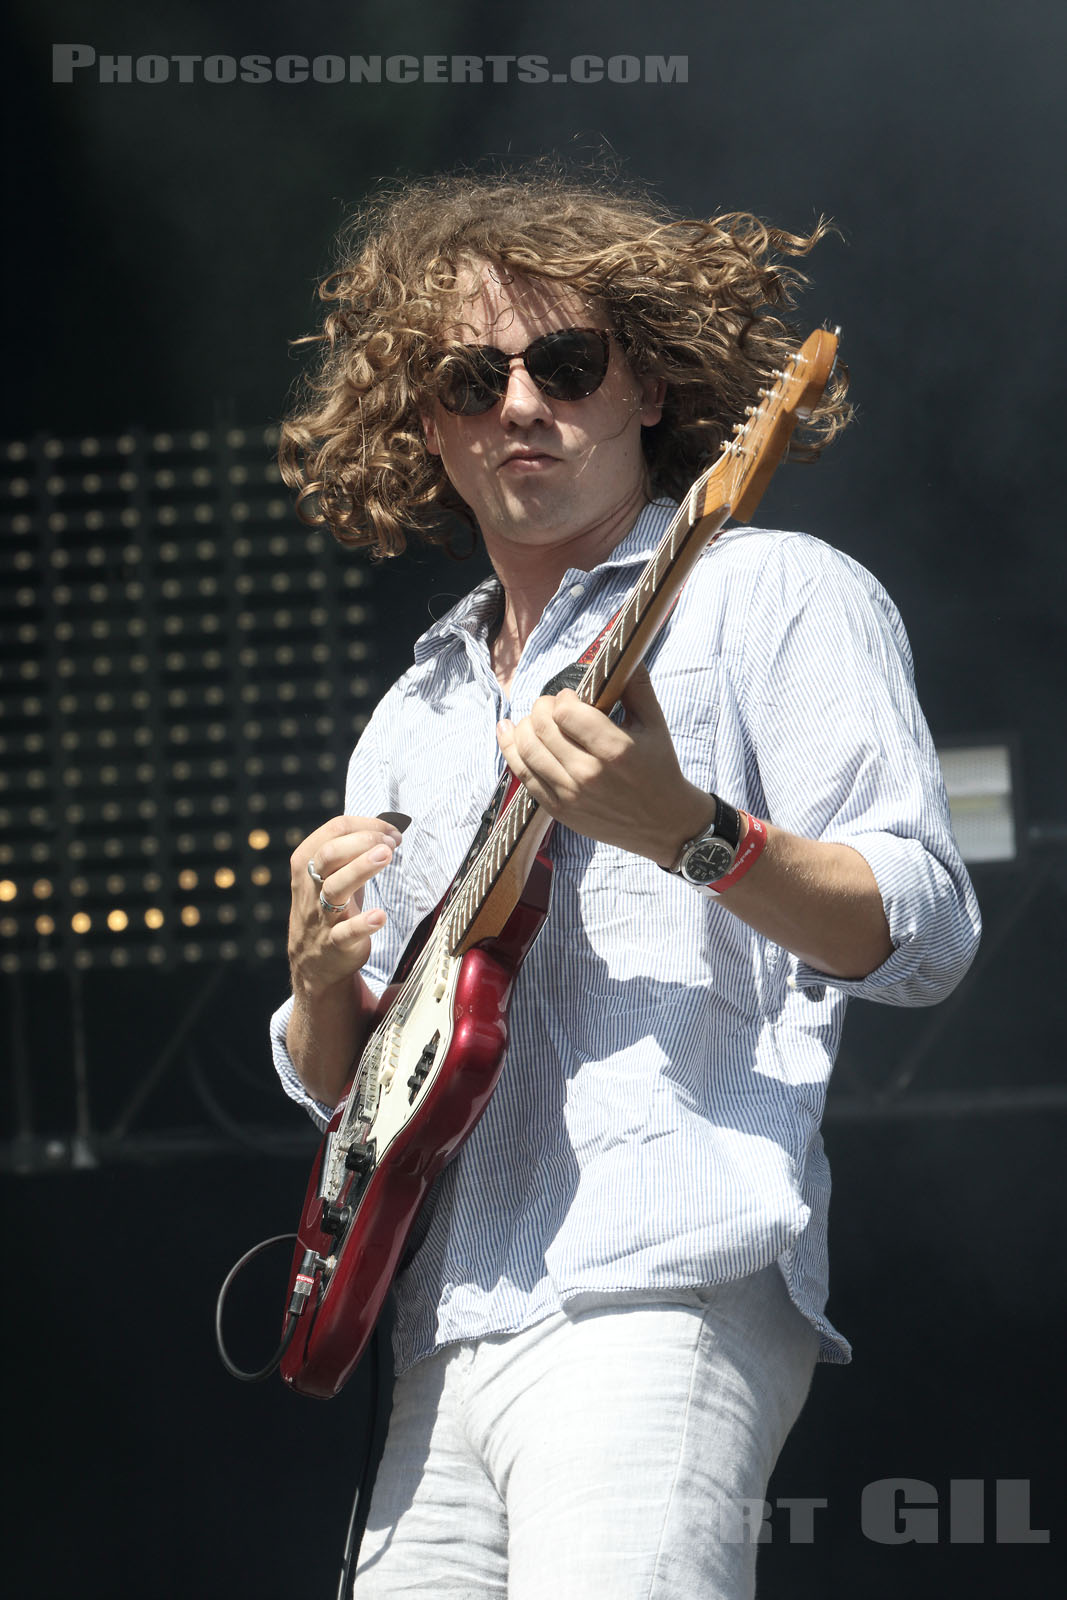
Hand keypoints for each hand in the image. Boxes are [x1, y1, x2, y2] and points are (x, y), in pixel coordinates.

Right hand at [287, 815, 403, 999]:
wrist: (314, 962)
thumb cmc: (329, 907)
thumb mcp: (332, 875)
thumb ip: (352, 851)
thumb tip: (388, 826)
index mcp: (307, 863)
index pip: (333, 830)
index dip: (366, 826)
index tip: (392, 832)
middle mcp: (310, 886)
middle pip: (329, 854)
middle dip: (362, 842)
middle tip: (391, 844)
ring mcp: (321, 916)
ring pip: (335, 888)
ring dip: (361, 869)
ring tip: (387, 855)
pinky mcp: (335, 943)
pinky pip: (345, 933)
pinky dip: (363, 924)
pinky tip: (380, 916)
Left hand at [496, 662, 713, 866]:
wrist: (663, 824)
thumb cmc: (660, 769)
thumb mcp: (656, 725)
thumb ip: (637, 686)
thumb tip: (624, 653)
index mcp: (615, 750)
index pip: (565, 712)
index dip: (562, 698)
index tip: (571, 698)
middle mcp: (589, 773)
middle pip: (542, 727)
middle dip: (541, 707)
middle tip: (550, 706)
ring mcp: (571, 794)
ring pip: (528, 749)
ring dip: (524, 725)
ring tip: (534, 719)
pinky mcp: (559, 810)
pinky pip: (523, 775)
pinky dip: (510, 749)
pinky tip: (506, 730)